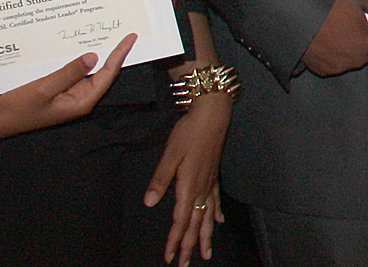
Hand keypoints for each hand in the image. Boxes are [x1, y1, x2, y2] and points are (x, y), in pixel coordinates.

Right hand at [0, 34, 134, 139]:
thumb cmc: (18, 108)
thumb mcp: (44, 89)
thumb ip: (68, 73)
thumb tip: (93, 56)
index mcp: (81, 101)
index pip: (107, 75)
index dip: (119, 55)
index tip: (129, 37)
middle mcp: (77, 97)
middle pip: (99, 71)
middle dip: (109, 51)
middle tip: (120, 30)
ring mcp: (65, 93)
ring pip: (84, 69)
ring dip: (90, 51)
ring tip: (101, 31)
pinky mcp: (54, 88)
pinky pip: (68, 69)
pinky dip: (72, 56)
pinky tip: (73, 42)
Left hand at [146, 92, 227, 265]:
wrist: (212, 115)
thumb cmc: (189, 132)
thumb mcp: (169, 155)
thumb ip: (160, 180)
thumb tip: (149, 203)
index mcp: (189, 186)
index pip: (181, 221)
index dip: (175, 240)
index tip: (170, 257)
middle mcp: (201, 189)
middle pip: (196, 224)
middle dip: (191, 246)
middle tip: (186, 264)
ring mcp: (210, 183)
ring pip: (208, 217)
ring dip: (206, 237)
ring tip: (206, 254)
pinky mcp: (213, 176)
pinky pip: (215, 202)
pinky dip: (216, 215)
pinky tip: (218, 223)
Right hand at [300, 0, 367, 76]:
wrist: (287, 16)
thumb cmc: (321, 4)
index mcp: (367, 40)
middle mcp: (357, 57)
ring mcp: (341, 66)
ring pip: (364, 54)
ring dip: (364, 42)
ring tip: (349, 25)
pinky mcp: (326, 69)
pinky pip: (345, 60)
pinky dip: (346, 50)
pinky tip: (336, 36)